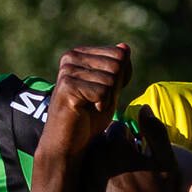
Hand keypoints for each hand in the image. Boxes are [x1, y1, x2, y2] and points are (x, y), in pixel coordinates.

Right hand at [36, 44, 131, 162]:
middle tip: (96, 102)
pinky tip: (85, 111)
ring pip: (111, 79)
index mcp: (80, 54)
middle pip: (117, 65)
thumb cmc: (89, 118)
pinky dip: (101, 106)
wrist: (68, 144)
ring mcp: (67, 70)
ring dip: (107, 99)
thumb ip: (119, 69)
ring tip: (89, 107)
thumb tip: (125, 47)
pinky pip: (102, 91)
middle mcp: (71, 57)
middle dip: (114, 89)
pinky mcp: (67, 86)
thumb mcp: (110, 90)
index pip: (120, 54)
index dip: (121, 78)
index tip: (104, 93)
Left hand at [84, 107, 182, 191]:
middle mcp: (97, 160)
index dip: (128, 139)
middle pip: (100, 142)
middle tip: (125, 163)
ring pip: (89, 159)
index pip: (116, 129)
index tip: (134, 150)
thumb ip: (155, 131)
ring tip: (116, 176)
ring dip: (100, 162)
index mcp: (116, 148)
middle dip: (110, 147)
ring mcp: (87, 180)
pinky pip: (83, 179)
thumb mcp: (165, 160)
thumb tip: (144, 108)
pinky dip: (92, 179)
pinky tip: (108, 190)